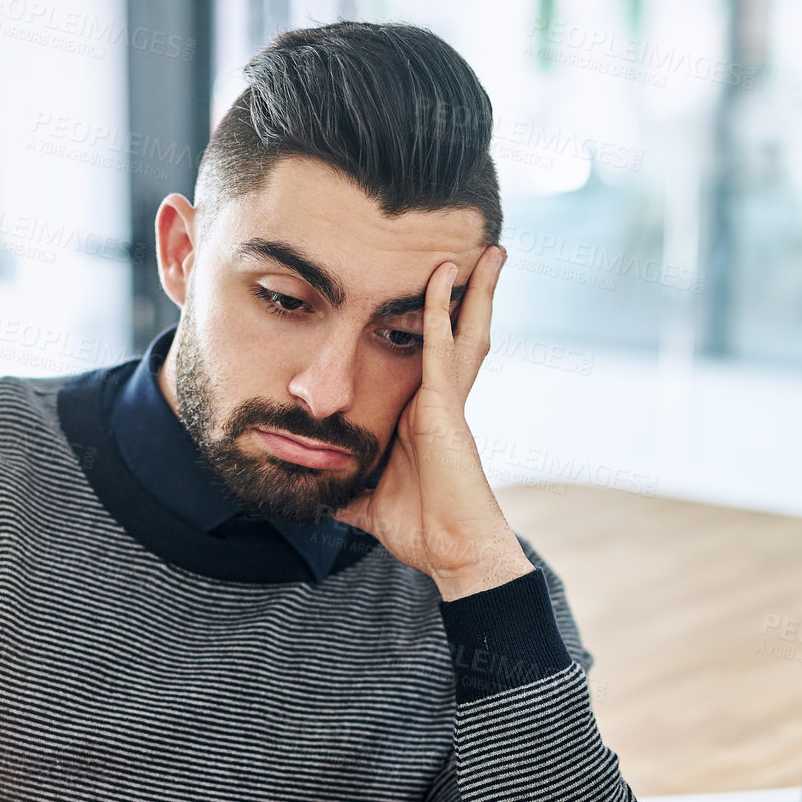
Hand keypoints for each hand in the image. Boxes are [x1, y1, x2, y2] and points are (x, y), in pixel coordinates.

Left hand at [334, 246, 534, 600]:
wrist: (453, 552)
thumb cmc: (421, 531)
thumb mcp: (367, 504)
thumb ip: (344, 492)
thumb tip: (315, 496)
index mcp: (424, 418)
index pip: (431, 359)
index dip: (436, 324)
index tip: (434, 291)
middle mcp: (439, 402)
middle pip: (458, 335)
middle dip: (469, 296)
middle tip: (478, 254)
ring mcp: (446, 402)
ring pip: (463, 332)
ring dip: (472, 289)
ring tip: (486, 249)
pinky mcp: (445, 408)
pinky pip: (442, 349)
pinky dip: (441, 311)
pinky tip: (443, 276)